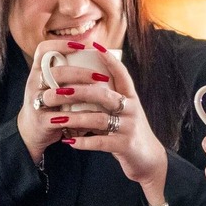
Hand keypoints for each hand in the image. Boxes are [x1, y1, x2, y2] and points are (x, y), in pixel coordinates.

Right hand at [18, 40, 94, 164]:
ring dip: (77, 93)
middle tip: (100, 75)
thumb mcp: (54, 84)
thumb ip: (69, 73)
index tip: (82, 45)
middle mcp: (34, 83)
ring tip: (96, 94)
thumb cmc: (51, 103)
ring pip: (54, 95)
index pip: (43, 50)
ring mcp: (35, 102)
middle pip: (54, 72)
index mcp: (38, 71)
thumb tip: (103, 58)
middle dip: (79, 73)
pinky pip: (58, 117)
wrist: (31, 130)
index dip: (61, 44)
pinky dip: (76, 117)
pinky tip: (91, 116)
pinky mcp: (40, 120)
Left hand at [53, 43, 169, 205]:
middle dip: (79, 92)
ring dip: (75, 119)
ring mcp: (129, 127)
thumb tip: (84, 81)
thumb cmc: (129, 131)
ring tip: (57, 119)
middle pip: (104, 95)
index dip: (109, 59)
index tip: (94, 46)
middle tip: (57, 92)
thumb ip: (109, 97)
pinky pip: (100, 142)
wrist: (149, 160)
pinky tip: (68, 141)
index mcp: (130, 97)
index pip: (121, 73)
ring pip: (99, 119)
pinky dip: (83, 142)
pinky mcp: (125, 145)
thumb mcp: (124, 111)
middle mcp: (131, 109)